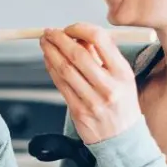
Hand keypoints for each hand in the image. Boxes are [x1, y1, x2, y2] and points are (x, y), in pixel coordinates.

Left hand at [40, 23, 142, 143]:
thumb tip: (79, 37)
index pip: (100, 40)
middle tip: (49, 32)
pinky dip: (51, 69)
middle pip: (78, 55)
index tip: (69, 27)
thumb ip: (102, 56)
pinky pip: (61, 85)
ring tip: (44, 43)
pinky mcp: (78, 111)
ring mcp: (93, 100)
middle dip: (59, 39)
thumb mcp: (121, 77)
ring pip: (65, 70)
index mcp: (122, 73)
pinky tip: (47, 60)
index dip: (80, 29)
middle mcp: (109, 86)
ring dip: (50, 52)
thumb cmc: (121, 104)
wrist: (122, 139)